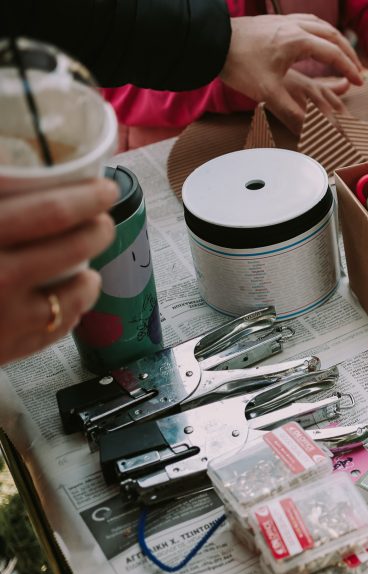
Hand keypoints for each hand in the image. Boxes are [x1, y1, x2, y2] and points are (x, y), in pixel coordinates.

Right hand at [0, 179, 116, 365]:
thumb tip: (18, 175)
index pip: (50, 212)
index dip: (86, 197)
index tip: (103, 189)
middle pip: (75, 247)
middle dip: (98, 229)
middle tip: (102, 221)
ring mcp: (6, 317)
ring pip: (78, 290)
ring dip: (90, 273)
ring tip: (85, 263)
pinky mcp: (9, 348)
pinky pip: (61, 324)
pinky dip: (71, 306)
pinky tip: (65, 294)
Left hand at [220, 14, 363, 131]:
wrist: (211, 41)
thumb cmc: (238, 63)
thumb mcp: (268, 92)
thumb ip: (293, 112)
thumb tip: (312, 132)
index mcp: (298, 41)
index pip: (333, 54)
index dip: (349, 69)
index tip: (358, 82)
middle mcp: (294, 27)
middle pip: (332, 36)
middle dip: (348, 53)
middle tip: (356, 70)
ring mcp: (284, 21)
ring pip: (320, 25)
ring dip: (335, 40)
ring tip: (342, 54)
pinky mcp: (274, 21)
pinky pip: (306, 21)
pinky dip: (319, 31)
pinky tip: (316, 39)